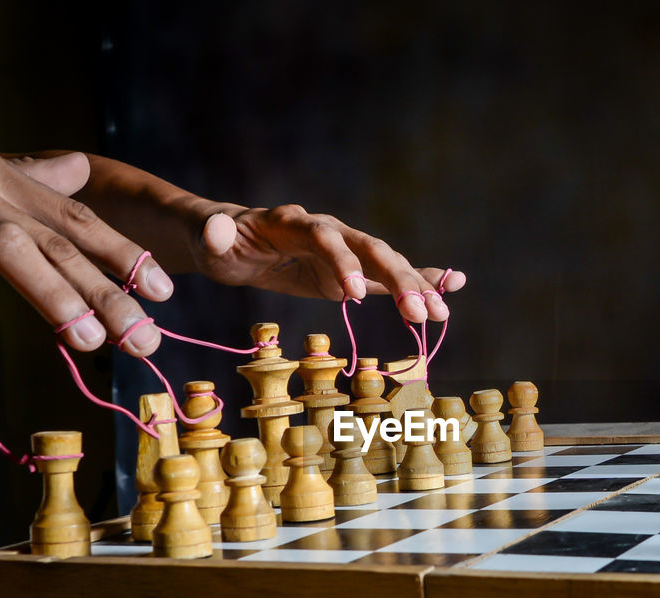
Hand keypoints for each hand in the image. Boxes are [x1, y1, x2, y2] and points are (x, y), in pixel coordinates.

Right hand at [0, 136, 170, 354]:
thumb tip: (80, 171)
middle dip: (107, 293)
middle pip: (56, 242)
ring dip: (52, 294)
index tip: (164, 293)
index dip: (124, 255)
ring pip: (5, 247)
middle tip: (143, 339)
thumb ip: (29, 180)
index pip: (77, 219)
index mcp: (3, 180)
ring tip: (88, 339)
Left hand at [195, 206, 466, 323]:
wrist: (231, 240)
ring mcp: (344, 251)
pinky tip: (451, 286)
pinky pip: (389, 275)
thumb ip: (213, 234)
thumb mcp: (208, 239)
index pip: (325, 237)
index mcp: (293, 222)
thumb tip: (217, 230)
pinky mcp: (350, 271)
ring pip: (386, 264)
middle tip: (418, 313)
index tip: (355, 293)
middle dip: (395, 280)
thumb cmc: (218, 240)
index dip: (342, 261)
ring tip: (440, 314)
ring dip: (415, 288)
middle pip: (368, 248)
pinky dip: (420, 279)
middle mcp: (327, 231)